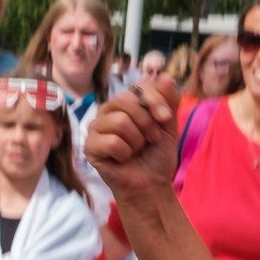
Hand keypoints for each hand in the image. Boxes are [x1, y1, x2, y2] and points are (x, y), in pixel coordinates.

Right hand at [86, 77, 184, 207]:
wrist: (151, 183)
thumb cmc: (157, 154)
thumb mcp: (169, 125)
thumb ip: (169, 100)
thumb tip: (165, 76)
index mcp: (126, 102)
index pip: (138, 85)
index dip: (155, 100)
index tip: (166, 118)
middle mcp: (108, 110)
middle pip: (127, 101)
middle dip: (147, 123)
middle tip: (151, 139)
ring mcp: (96, 127)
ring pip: (120, 121)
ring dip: (137, 141)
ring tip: (136, 150)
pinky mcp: (90, 146)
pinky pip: (112, 141)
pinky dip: (125, 153)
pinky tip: (123, 159)